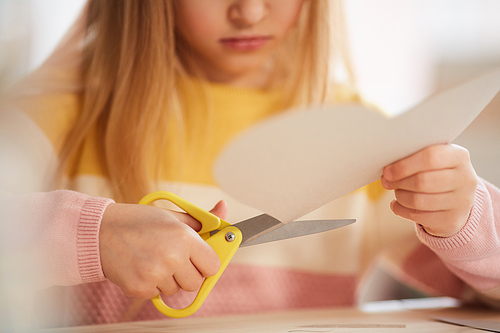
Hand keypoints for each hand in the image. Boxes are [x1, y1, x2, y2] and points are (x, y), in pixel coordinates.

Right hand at [100, 200, 226, 298]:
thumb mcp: (172, 216)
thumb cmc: (138, 221)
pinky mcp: (140, 288)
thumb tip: (223, 210)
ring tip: (153, 259)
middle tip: (174, 259)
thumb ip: (202, 220)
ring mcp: (155, 275)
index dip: (206, 262)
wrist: (99, 232)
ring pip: (176, 289)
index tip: (199, 258)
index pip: (213, 265)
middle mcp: (172, 257)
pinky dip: (151, 284)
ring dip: (168, 279)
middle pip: (195, 282)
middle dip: (188, 273)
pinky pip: (157, 294)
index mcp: (184, 237)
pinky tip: (141, 266)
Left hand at [381, 144, 477, 236]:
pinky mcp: (452, 220)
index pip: (430, 157)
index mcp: (459, 156)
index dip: (404, 166)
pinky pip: (417, 216)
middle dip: (398, 182)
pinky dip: (400, 209)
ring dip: (400, 196)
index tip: (387, 171)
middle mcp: (465, 179)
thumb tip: (387, 168)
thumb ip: (414, 157)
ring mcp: (461, 202)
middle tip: (386, 181)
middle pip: (422, 181)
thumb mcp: (433, 159)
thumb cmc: (436, 172)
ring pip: (418, 201)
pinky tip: (397, 204)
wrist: (456, 200)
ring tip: (396, 191)